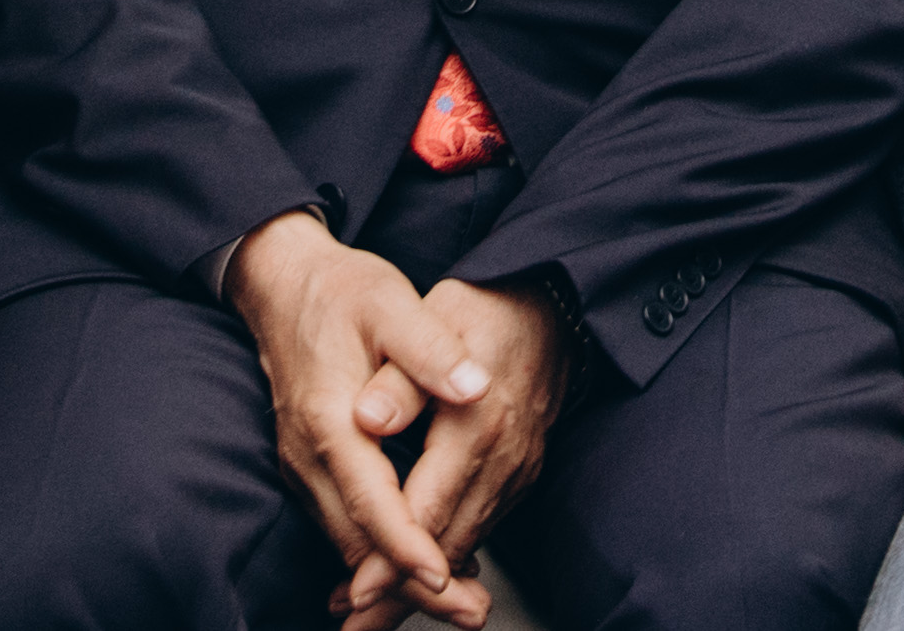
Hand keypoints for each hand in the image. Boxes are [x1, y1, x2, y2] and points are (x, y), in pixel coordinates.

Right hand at [229, 210, 487, 622]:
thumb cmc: (342, 291)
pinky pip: (348, 528)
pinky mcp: (313, 470)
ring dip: (400, 580)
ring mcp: (305, 468)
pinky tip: (428, 567)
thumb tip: (474, 386)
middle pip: (359, 544)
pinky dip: (384, 556)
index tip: (442, 576)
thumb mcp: (391, 303)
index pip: (370, 500)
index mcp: (329, 420)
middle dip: (411, 586)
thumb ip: (430, 348)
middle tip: (471, 611)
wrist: (283, 285)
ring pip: (351, 545)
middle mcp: (309, 456)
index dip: (407, 545)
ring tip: (461, 604)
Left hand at [333, 280, 566, 629]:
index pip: (427, 511)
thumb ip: (401, 379)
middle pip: (448, 546)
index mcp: (476, 426)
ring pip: (466, 544)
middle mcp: (503, 460)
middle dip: (401, 593)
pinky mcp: (520, 475)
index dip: (390, 557)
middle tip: (355, 625)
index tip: (355, 591)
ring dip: (422, 584)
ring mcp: (517, 472)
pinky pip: (481, 527)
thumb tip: (368, 418)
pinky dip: (447, 556)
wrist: (548, 304)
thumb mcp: (433, 321)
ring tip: (370, 612)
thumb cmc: (480, 311)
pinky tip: (417, 573)